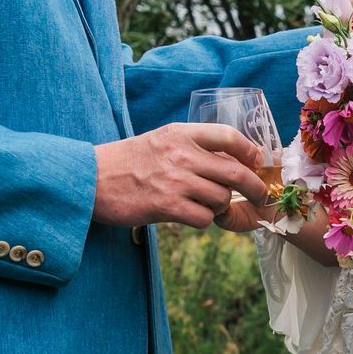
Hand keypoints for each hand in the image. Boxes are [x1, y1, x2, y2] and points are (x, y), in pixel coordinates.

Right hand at [93, 123, 268, 228]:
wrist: (92, 179)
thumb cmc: (128, 161)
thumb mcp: (161, 140)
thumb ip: (192, 146)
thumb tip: (229, 160)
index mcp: (181, 133)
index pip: (228, 136)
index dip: (250, 150)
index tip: (257, 161)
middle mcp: (181, 154)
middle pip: (235, 172)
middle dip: (255, 187)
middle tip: (260, 195)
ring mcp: (175, 181)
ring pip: (221, 198)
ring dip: (220, 205)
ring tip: (206, 204)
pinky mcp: (166, 206)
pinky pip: (204, 218)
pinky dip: (203, 220)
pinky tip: (190, 215)